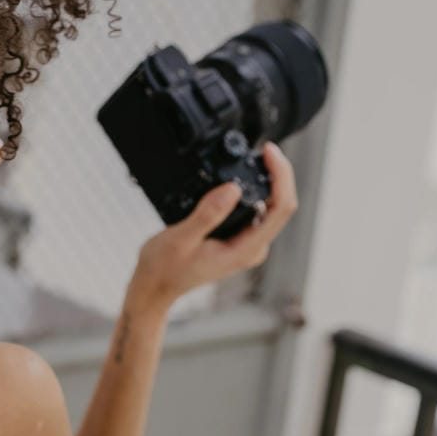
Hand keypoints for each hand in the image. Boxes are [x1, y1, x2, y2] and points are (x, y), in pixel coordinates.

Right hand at [132, 142, 298, 310]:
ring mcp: (247, 245)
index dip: (281, 176)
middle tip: (262, 149)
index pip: (281, 209)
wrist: (155, 286)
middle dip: (277, 174)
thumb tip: (233, 188)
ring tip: (256, 158)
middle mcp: (252, 249)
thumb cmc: (164, 267)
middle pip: (281, 205)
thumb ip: (208, 214)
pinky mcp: (240, 240)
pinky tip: (242, 177)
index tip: (269, 152)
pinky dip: (254, 190)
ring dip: (267, 181)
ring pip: (271, 207)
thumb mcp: (181, 238)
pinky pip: (257, 211)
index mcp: (244, 250)